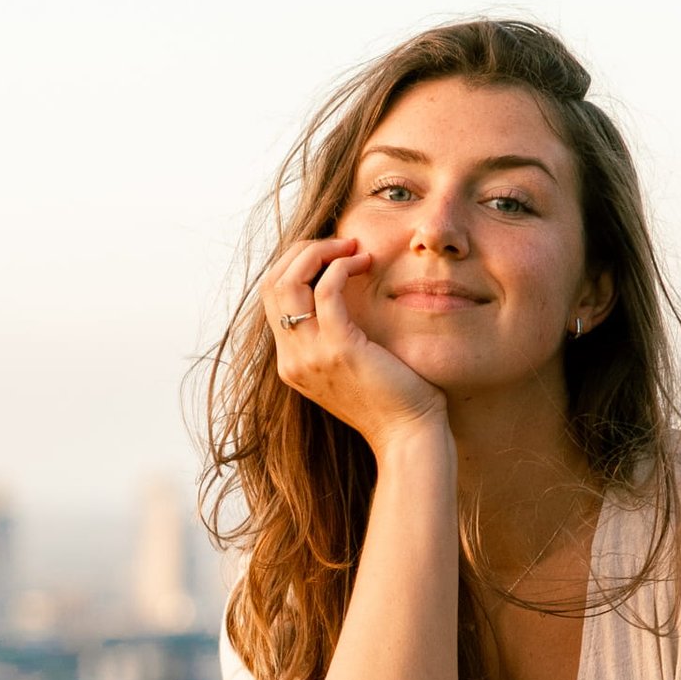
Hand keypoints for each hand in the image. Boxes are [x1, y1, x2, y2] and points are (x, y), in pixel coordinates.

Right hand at [262, 233, 453, 457]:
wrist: (408, 437)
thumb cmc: (393, 399)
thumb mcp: (352, 365)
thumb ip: (337, 335)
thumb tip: (340, 291)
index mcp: (292, 362)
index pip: (272, 296)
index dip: (296, 264)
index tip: (332, 253)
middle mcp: (292, 359)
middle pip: (272, 283)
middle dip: (303, 251)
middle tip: (341, 242)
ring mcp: (310, 356)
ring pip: (288, 281)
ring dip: (319, 252)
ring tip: (351, 247)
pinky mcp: (338, 350)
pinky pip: (325, 291)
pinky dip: (341, 267)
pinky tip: (363, 262)